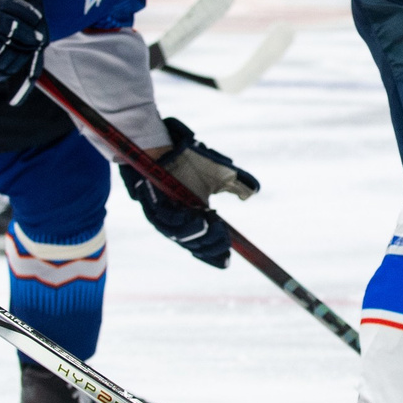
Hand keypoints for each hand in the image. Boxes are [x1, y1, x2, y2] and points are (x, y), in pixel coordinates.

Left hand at [119, 118, 256, 267]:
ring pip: (178, 235)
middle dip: (210, 245)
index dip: (215, 256)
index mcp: (194, 220)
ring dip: (195, 234)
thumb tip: (252, 194)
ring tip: (210, 226)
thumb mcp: (222, 174)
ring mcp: (163, 214)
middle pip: (193, 245)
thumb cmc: (193, 160)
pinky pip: (163, 218)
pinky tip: (195, 216)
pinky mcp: (150, 203)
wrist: (170, 143)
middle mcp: (178, 222)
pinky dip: (179, 220)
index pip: (204, 247)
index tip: (229, 258)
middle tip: (225, 237)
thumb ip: (237, 185)